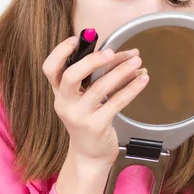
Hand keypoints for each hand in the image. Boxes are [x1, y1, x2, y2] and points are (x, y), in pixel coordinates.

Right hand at [42, 37, 148, 165]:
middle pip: (70, 76)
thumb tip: (125, 53)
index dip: (60, 52)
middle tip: (111, 52)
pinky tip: (143, 79)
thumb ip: (98, 73)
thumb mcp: (85, 96)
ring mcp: (79, 116)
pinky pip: (116, 102)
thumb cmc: (89, 118)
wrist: (90, 154)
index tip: (77, 39)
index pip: (50, 68)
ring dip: (120, 71)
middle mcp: (65, 103)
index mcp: (59, 92)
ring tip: (137, 61)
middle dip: (91, 60)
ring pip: (99, 88)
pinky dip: (132, 88)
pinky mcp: (96, 126)